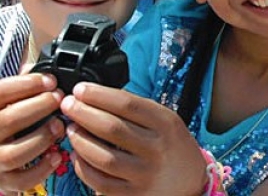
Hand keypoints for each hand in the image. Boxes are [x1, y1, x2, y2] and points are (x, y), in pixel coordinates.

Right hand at [0, 73, 64, 192]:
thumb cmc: (7, 115)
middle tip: (59, 99)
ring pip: (13, 154)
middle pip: (7, 120)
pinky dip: (41, 169)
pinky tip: (57, 155)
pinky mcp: (4, 181)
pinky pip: (21, 181)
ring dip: (41, 138)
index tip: (50, 80)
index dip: (26, 84)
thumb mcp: (7, 97)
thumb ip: (21, 83)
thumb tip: (41, 67)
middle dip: (39, 107)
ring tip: (59, 125)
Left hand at [61, 83, 207, 195]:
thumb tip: (97, 97)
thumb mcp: (166, 120)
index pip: (127, 104)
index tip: (80, 90)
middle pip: (112, 128)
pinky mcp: (134, 195)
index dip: (99, 95)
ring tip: (71, 129)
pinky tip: (78, 154)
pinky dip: (84, 167)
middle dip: (83, 113)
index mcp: (166, 124)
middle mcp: (157, 148)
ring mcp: (145, 174)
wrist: (191, 182)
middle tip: (68, 105)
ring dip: (80, 140)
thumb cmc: (173, 145)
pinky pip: (100, 182)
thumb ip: (138, 110)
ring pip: (102, 157)